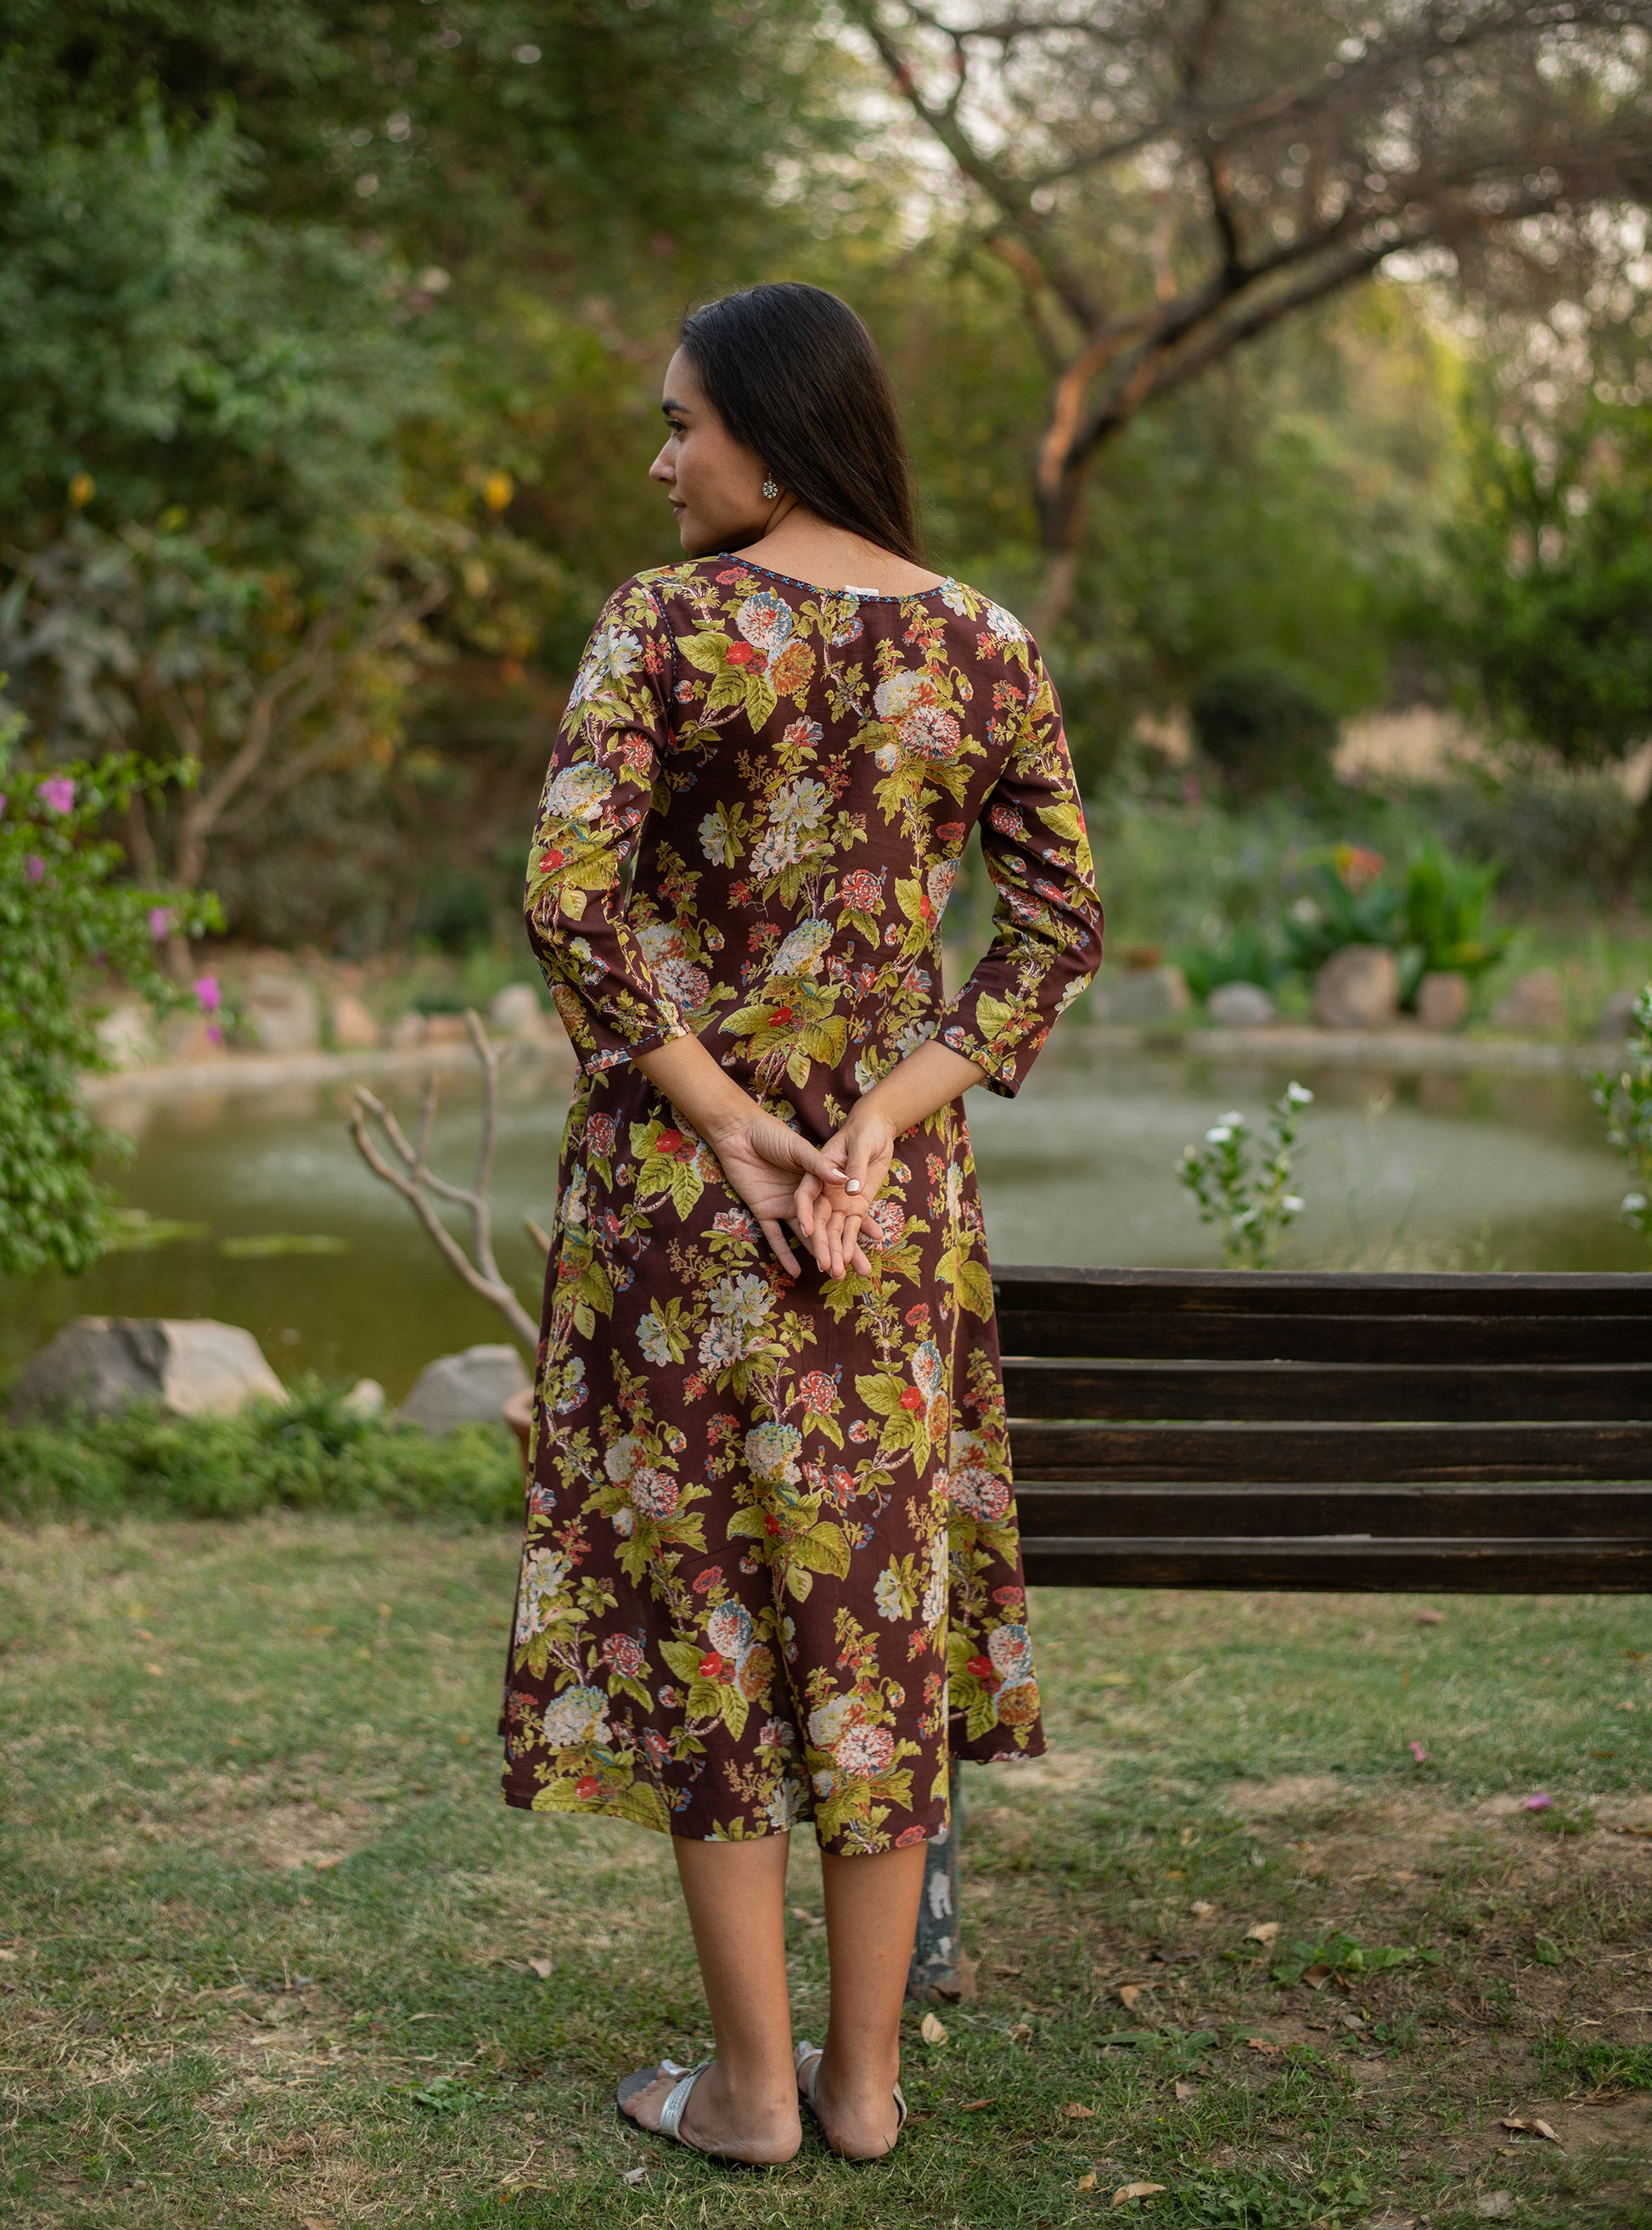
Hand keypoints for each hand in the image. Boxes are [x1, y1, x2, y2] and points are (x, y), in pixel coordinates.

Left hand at [707, 1110, 858, 1279]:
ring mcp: (784, 1206)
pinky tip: (796, 1272)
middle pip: (828, 1226)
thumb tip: (846, 1181)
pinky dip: (784, 1255)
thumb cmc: (772, 1134)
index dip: (859, 1221)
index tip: (877, 1238)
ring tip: (835, 1274)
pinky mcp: (763, 1211)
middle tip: (862, 1268)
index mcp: (817, 1181)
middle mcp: (804, 1198)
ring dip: (819, 1255)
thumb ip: (820, 1165)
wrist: (739, 1132)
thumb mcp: (799, 1148)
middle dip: (845, 1248)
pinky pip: (775, 1237)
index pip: (842, 1205)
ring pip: (805, 1236)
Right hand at [795, 1105, 896, 1281]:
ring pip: (832, 1229)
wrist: (875, 1126)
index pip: (805, 1197)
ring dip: (836, 1250)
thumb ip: (854, 1165)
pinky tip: (850, 1260)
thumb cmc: (864, 1130)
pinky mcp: (854, 1205)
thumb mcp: (860, 1144)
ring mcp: (836, 1200)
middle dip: (822, 1245)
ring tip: (841, 1274)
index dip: (804, 1213)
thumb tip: (851, 1189)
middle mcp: (821, 1191)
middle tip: (828, 1268)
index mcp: (816, 1173)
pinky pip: (850, 1227)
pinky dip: (850, 1242)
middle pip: (818, 1221)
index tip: (807, 1231)